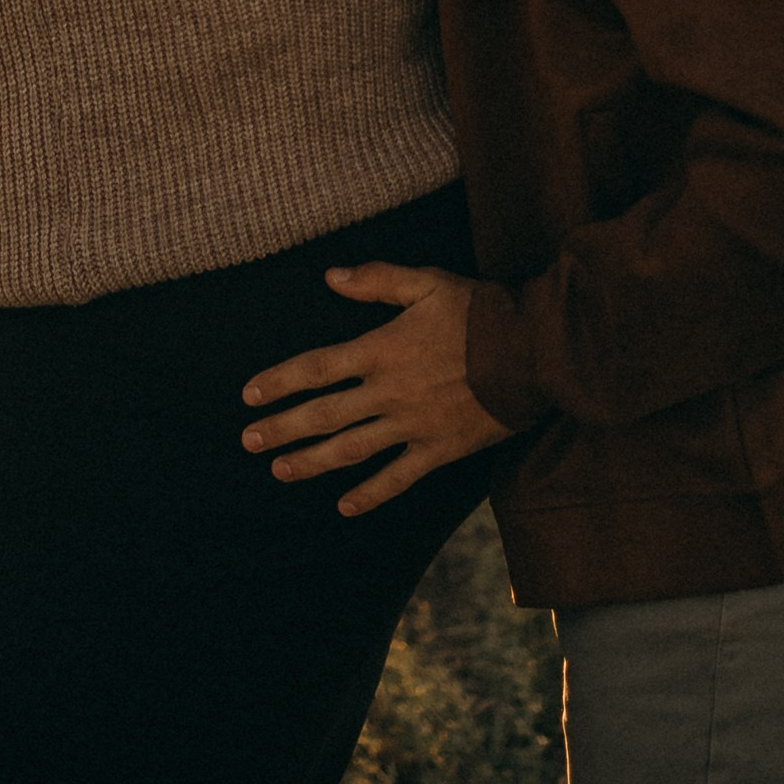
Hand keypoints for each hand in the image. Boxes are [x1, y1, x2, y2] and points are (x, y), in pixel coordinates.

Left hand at [240, 262, 509, 515]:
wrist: (535, 353)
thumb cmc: (480, 312)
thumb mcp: (427, 282)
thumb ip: (377, 280)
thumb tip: (330, 276)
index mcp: (381, 350)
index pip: (316, 368)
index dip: (279, 382)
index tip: (248, 396)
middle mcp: (389, 392)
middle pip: (324, 414)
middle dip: (282, 428)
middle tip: (248, 442)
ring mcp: (412, 425)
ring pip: (351, 449)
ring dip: (312, 462)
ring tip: (279, 472)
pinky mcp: (439, 450)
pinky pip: (398, 478)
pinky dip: (370, 494)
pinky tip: (344, 507)